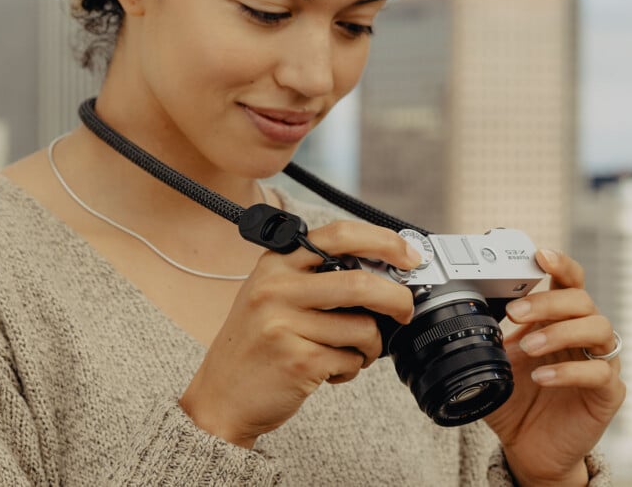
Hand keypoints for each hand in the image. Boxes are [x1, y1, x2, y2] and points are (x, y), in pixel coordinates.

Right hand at [179, 221, 419, 447]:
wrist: (221, 396)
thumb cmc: (256, 344)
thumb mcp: (272, 295)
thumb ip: (315, 277)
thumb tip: (382, 272)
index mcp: (276, 263)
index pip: (339, 235)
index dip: (384, 241)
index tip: (410, 256)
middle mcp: (276, 288)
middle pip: (361, 283)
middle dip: (397, 299)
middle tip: (405, 310)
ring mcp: (284, 323)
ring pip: (363, 328)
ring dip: (370, 347)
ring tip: (349, 353)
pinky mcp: (297, 360)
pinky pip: (351, 360)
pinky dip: (351, 369)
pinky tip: (329, 372)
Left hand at [485, 249, 625, 485]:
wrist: (528, 446)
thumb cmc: (515, 399)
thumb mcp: (494, 363)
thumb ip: (485, 337)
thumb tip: (458, 312)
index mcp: (557, 320)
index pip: (568, 282)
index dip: (559, 264)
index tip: (538, 255)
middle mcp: (582, 335)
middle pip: (581, 299)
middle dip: (547, 301)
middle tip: (516, 313)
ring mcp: (599, 361)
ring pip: (598, 327)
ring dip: (559, 332)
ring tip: (527, 348)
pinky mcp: (607, 392)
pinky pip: (599, 372)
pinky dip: (568, 371)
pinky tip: (542, 377)